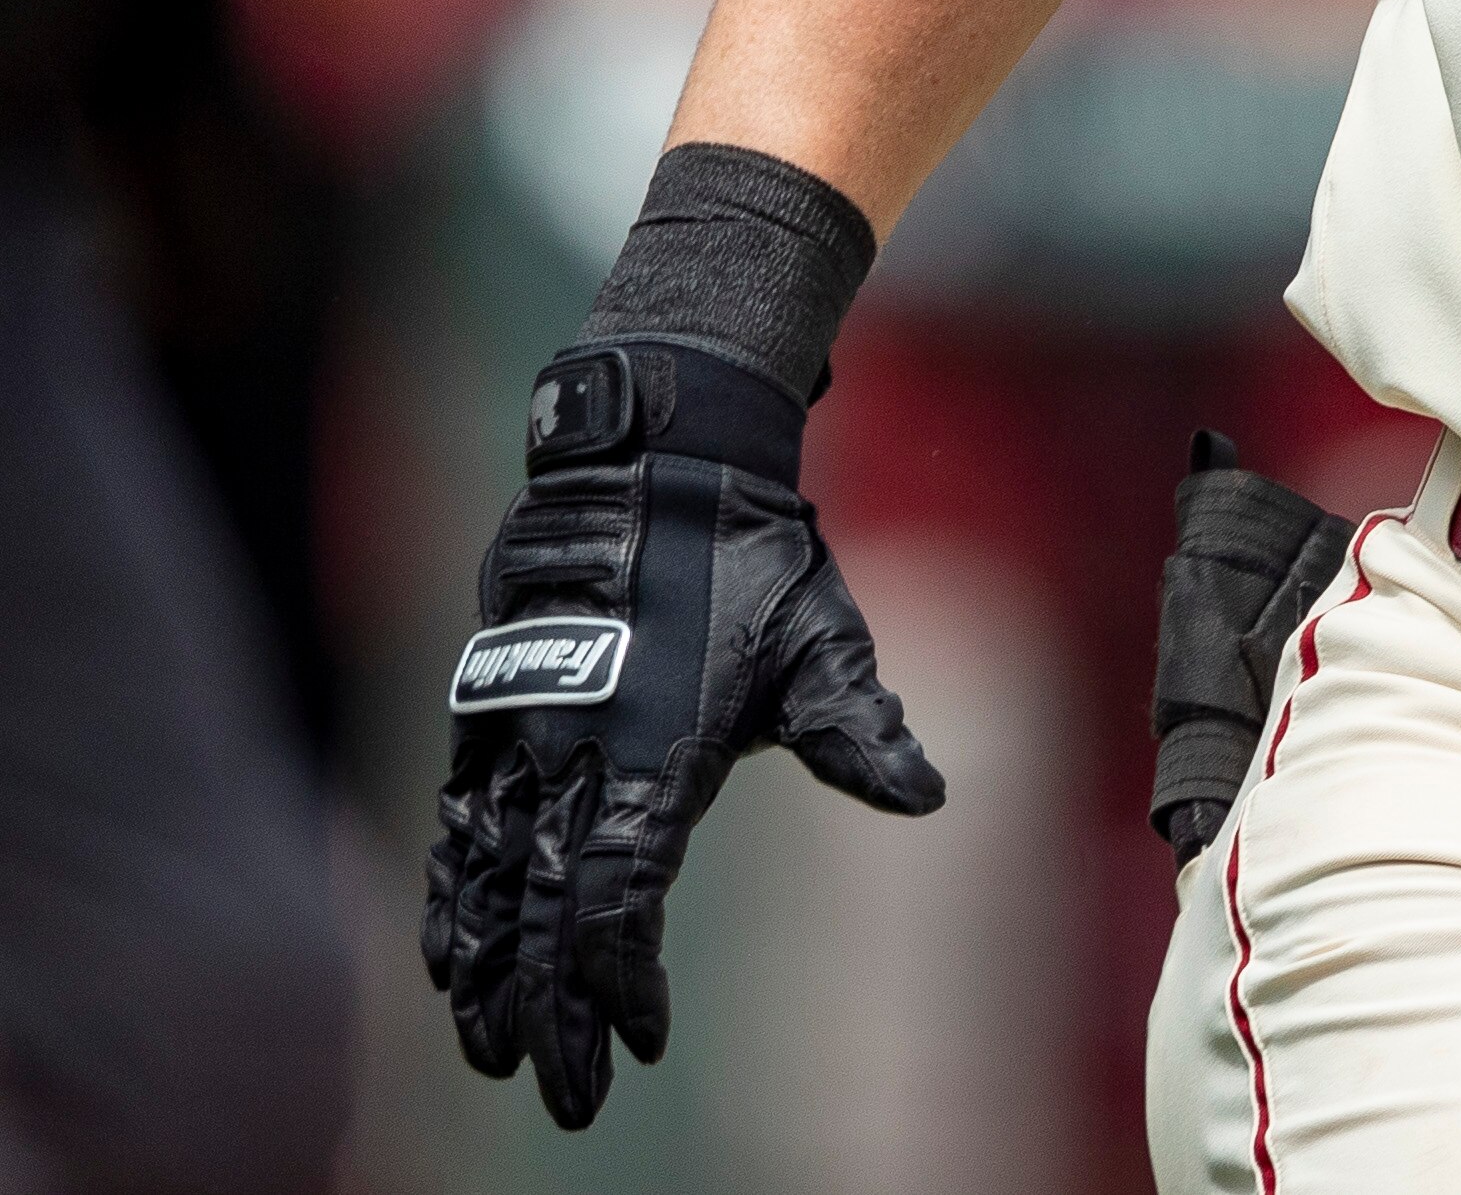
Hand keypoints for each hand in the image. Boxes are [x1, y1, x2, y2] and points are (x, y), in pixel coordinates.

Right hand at [419, 340, 942, 1128]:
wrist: (657, 457)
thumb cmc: (752, 558)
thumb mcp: (820, 639)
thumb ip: (860, 728)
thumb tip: (925, 795)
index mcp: (656, 752)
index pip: (616, 899)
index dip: (618, 980)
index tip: (639, 1037)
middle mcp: (573, 753)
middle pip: (543, 912)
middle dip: (549, 1010)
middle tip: (562, 1091)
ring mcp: (519, 732)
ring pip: (485, 880)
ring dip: (485, 972)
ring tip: (488, 1051)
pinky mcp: (485, 709)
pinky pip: (455, 825)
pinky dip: (449, 897)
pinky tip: (448, 956)